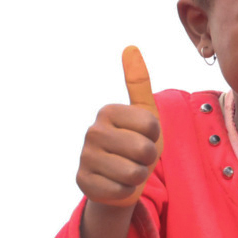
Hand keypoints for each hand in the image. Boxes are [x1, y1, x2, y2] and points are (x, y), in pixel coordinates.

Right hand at [76, 46, 162, 207]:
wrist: (119, 179)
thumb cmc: (136, 143)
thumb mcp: (144, 114)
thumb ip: (138, 82)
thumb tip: (130, 46)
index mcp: (107, 111)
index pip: (151, 125)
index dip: (155, 137)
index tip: (143, 137)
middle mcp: (92, 131)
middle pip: (144, 149)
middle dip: (148, 159)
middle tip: (137, 158)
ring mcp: (85, 157)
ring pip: (132, 172)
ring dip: (137, 176)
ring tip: (128, 171)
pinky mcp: (83, 182)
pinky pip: (120, 190)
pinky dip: (125, 191)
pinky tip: (116, 184)